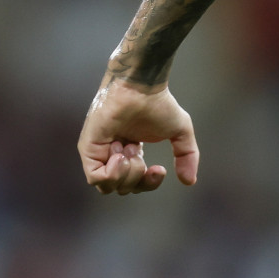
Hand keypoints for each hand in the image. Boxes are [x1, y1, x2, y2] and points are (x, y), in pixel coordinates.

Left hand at [78, 74, 199, 194]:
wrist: (140, 88)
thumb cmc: (158, 104)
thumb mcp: (181, 132)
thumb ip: (187, 156)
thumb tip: (190, 181)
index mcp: (132, 153)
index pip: (136, 184)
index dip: (149, 183)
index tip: (159, 169)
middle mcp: (113, 155)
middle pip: (123, 188)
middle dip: (137, 177)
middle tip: (139, 151)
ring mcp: (99, 153)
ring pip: (108, 187)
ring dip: (126, 172)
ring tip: (130, 148)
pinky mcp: (88, 149)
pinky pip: (96, 179)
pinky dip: (112, 173)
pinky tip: (120, 152)